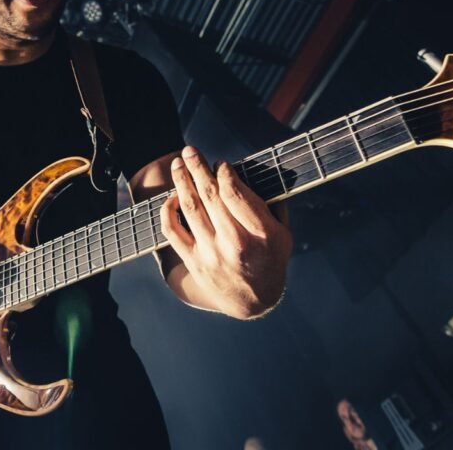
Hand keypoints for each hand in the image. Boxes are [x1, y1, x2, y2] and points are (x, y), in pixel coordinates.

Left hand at [160, 146, 291, 318]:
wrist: (253, 301)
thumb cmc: (270, 260)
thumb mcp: (283, 233)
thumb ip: (272, 204)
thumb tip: (255, 170)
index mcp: (261, 233)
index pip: (235, 194)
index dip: (224, 173)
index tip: (220, 163)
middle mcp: (235, 244)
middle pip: (210, 196)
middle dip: (197, 168)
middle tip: (189, 151)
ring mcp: (211, 253)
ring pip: (190, 208)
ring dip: (181, 181)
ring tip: (178, 164)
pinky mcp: (194, 261)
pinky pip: (172, 230)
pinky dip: (169, 209)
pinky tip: (174, 196)